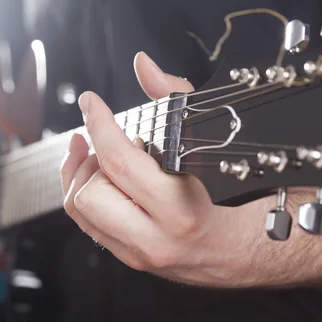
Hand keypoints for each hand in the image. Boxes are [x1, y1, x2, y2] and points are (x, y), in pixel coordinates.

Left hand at [61, 52, 242, 284]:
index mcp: (179, 210)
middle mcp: (154, 238)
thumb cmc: (233, 196)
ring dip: (81, 176)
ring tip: (97, 156)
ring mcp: (137, 252)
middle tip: (104, 141)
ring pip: (81, 211)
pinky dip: (84, 193)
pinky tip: (96, 175)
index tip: (91, 103)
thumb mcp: (209, 142)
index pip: (120, 163)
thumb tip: (143, 65)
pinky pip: (87, 224)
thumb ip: (175, 98)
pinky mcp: (128, 256)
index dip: (100, 124)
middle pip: (90, 193)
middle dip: (90, 160)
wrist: (241, 248)